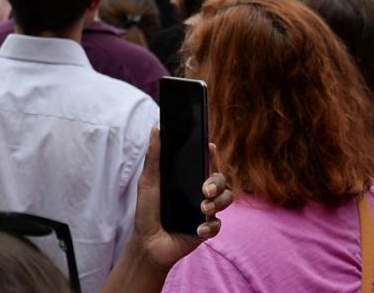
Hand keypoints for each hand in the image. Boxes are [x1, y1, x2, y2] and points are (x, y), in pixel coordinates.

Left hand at [130, 128, 231, 269]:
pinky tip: (198, 229)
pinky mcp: (206, 229)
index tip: (210, 147)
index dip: (212, 153)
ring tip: (203, 208)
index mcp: (189, 177)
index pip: (206, 161)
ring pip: (227, 198)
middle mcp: (200, 191)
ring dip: (218, 202)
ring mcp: (205, 210)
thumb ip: (154, 157)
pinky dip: (210, 226)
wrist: (147, 244)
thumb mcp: (148, 182)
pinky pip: (218, 225)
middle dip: (217, 182)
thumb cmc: (147, 211)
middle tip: (205, 189)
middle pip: (221, 179)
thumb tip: (156, 128)